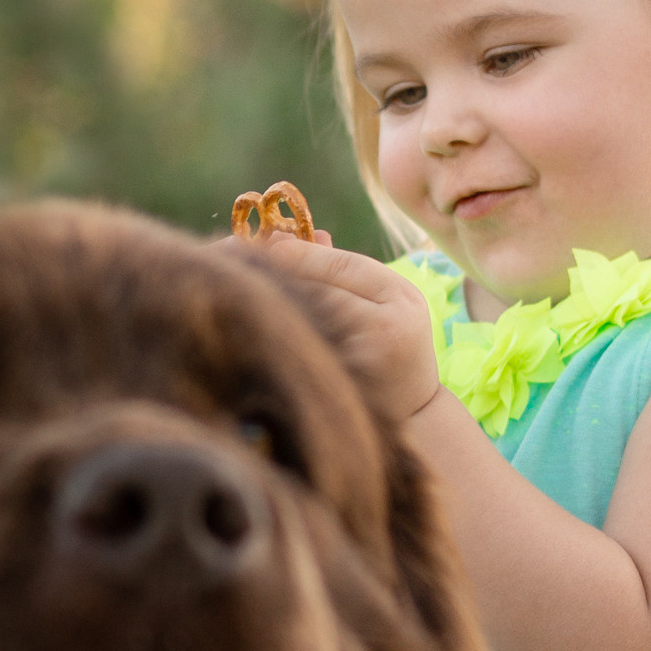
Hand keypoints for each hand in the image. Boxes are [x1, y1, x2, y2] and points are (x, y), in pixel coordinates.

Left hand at [228, 231, 441, 426]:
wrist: (417, 413)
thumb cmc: (393, 348)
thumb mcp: (384, 302)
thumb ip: (343, 270)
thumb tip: (291, 237)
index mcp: (401, 297)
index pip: (342, 265)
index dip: (299, 252)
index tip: (263, 242)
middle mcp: (388, 325)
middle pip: (320, 289)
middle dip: (277, 272)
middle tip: (234, 258)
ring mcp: (365, 358)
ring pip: (308, 318)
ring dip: (273, 301)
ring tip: (239, 285)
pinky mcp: (342, 382)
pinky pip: (301, 348)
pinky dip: (279, 332)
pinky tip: (257, 323)